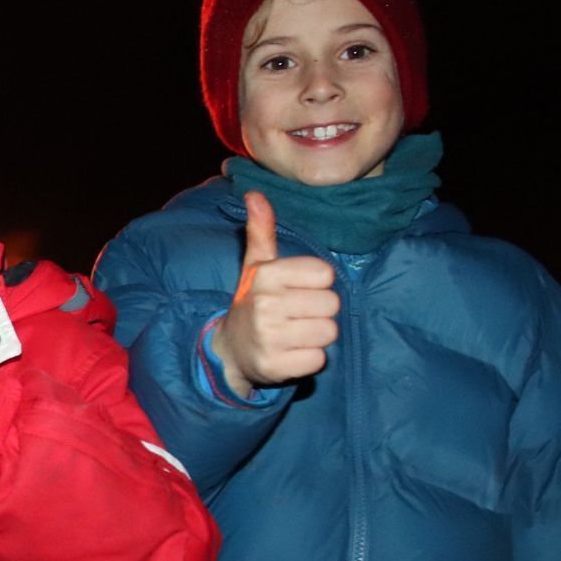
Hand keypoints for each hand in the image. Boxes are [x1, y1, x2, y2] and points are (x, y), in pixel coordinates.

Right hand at [208, 190, 340, 398]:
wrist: (229, 351)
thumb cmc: (253, 303)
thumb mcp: (256, 267)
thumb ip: (262, 232)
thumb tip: (255, 194)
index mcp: (265, 275)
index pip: (325, 274)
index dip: (317, 285)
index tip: (296, 291)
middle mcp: (265, 304)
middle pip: (331, 304)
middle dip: (319, 313)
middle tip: (296, 317)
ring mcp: (269, 336)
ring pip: (329, 332)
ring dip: (316, 337)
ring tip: (294, 335)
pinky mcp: (275, 366)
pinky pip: (319, 359)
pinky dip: (309, 359)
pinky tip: (290, 354)